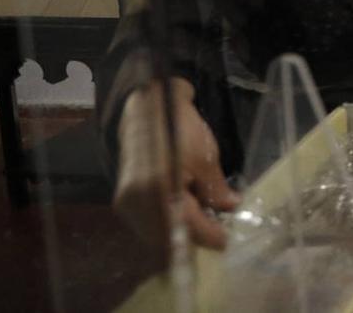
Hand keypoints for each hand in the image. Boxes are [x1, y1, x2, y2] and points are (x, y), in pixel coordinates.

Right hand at [114, 79, 238, 250]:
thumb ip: (216, 190)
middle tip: (217, 233)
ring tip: (203, 225)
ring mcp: (126, 203)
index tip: (227, 242)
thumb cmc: (180, 129)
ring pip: (155, 234)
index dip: (210, 237)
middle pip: (169, 236)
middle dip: (194, 238)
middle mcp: (137, 202)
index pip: (189, 227)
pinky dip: (165, 225)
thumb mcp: (206, 158)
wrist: (148, 110)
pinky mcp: (122, 201)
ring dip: (178, 234)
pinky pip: (145, 224)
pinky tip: (183, 217)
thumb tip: (231, 209)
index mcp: (161, 190)